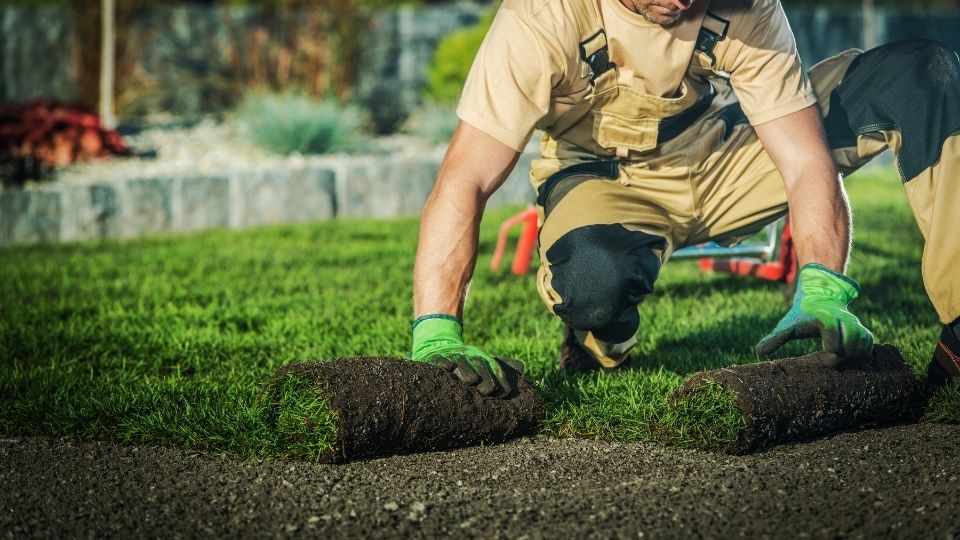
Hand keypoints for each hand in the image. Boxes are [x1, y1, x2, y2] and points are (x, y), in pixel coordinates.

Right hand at [411, 315, 522, 397]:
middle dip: (484, 379)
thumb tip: (522, 367)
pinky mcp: (437, 356)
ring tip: (471, 380)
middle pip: (479, 367)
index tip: (502, 393)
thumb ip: (502, 365)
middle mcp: (470, 356)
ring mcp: (453, 356)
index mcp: (483, 358)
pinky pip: (440, 359)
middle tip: (487, 391)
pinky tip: (448, 368)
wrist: (439, 343)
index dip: (499, 383)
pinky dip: (444, 363)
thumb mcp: (483, 359)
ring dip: (466, 371)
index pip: (494, 371)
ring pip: (461, 363)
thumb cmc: (466, 359)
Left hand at [756, 263, 873, 359]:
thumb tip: (758, 352)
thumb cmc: (800, 316)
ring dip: (853, 356)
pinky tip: (850, 361)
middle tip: (828, 364)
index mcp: (823, 318)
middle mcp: (841, 319)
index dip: (831, 348)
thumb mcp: (787, 326)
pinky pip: (869, 342)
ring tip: (839, 364)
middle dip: (841, 357)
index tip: (823, 359)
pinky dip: (863, 353)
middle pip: (849, 341)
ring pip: (862, 342)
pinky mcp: (860, 329)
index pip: (832, 331)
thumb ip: (775, 338)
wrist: (819, 298)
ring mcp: (853, 323)